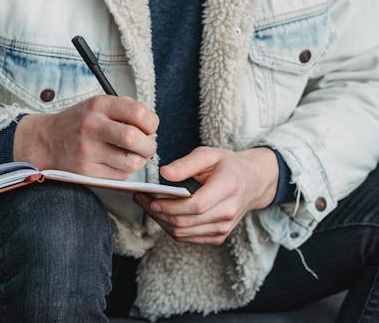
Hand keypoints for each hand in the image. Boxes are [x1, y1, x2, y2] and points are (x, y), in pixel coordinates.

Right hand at [13, 96, 158, 179]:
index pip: (138, 113)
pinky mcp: (87, 171)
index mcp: (99, 105)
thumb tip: (152, 125)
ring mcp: (88, 150)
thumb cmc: (80, 122)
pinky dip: (126, 170)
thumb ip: (125, 109)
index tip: (150, 128)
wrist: (47, 140)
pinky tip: (118, 162)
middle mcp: (92, 126)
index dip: (152, 123)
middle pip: (135, 139)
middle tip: (148, 146)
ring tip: (134, 155)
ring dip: (140, 161)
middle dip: (149, 145)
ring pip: (131, 162)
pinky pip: (120, 176)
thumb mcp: (98, 105)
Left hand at [134, 146, 277, 244]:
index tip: (151, 197)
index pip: (196, 205)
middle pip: (186, 222)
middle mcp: (228, 212)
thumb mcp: (209, 154)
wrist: (252, 182)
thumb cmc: (227, 165)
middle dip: (158, 212)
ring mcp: (224, 228)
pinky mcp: (218, 237)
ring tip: (146, 204)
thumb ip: (186, 163)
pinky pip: (188, 237)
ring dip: (161, 221)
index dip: (171, 205)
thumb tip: (164, 173)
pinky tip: (161, 213)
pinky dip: (170, 227)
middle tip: (140, 198)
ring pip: (184, 233)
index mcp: (228, 187)